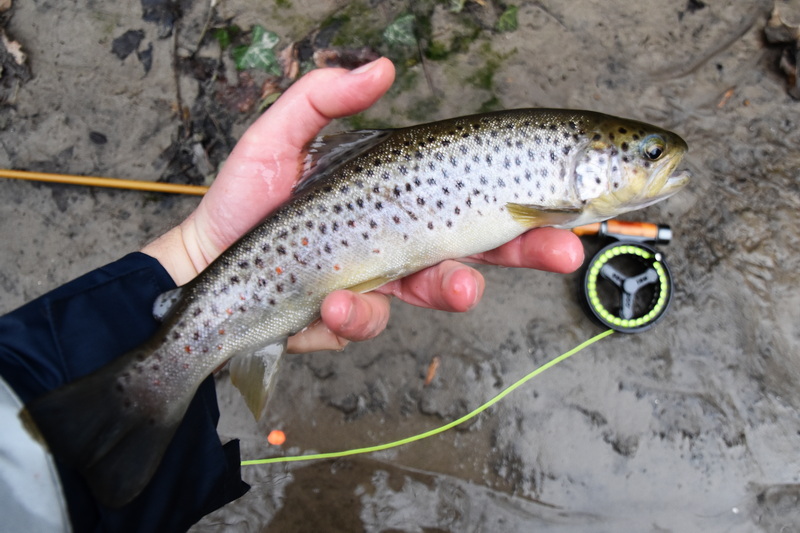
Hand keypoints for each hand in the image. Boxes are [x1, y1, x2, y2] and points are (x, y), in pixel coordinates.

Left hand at [142, 58, 583, 352]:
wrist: (207, 266)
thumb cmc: (245, 198)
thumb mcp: (278, 135)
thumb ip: (324, 98)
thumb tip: (382, 67)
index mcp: (401, 194)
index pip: (472, 192)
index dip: (521, 198)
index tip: (562, 199)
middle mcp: (403, 238)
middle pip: (482, 245)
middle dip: (529, 249)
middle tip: (566, 250)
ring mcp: (382, 282)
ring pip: (439, 290)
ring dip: (456, 290)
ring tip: (460, 288)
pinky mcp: (353, 317)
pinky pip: (372, 319)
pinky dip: (359, 310)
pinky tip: (336, 298)